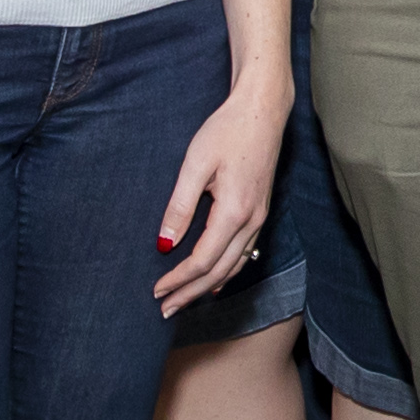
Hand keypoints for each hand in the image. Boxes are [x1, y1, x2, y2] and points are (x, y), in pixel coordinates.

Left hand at [153, 79, 291, 312]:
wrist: (263, 110)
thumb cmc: (227, 130)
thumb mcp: (195, 164)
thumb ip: (179, 206)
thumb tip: (165, 243)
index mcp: (234, 212)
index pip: (203, 261)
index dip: (179, 279)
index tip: (157, 291)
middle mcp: (252, 221)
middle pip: (219, 272)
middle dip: (191, 293)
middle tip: (165, 309)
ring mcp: (260, 218)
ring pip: (234, 267)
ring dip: (208, 287)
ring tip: (184, 300)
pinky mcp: (260, 211)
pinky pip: (244, 254)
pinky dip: (227, 272)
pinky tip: (216, 280)